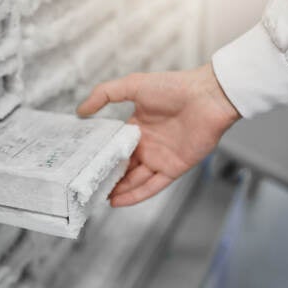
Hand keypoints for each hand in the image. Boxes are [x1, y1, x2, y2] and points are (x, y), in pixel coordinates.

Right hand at [77, 63, 240, 206]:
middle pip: (124, 167)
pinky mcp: (174, 169)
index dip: (101, 156)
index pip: (115, 147)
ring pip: (135, 180)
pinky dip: (136, 195)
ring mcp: (161, 158)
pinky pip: (152, 187)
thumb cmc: (174, 87)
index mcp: (138, 127)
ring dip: (118, 190)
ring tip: (98, 199)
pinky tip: (119, 202)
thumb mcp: (133, 85)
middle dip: (107, 178)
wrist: (207, 97)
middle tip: (87, 188)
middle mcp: (148, 144)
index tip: (83, 166)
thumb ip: (104, 94)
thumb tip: (80, 110)